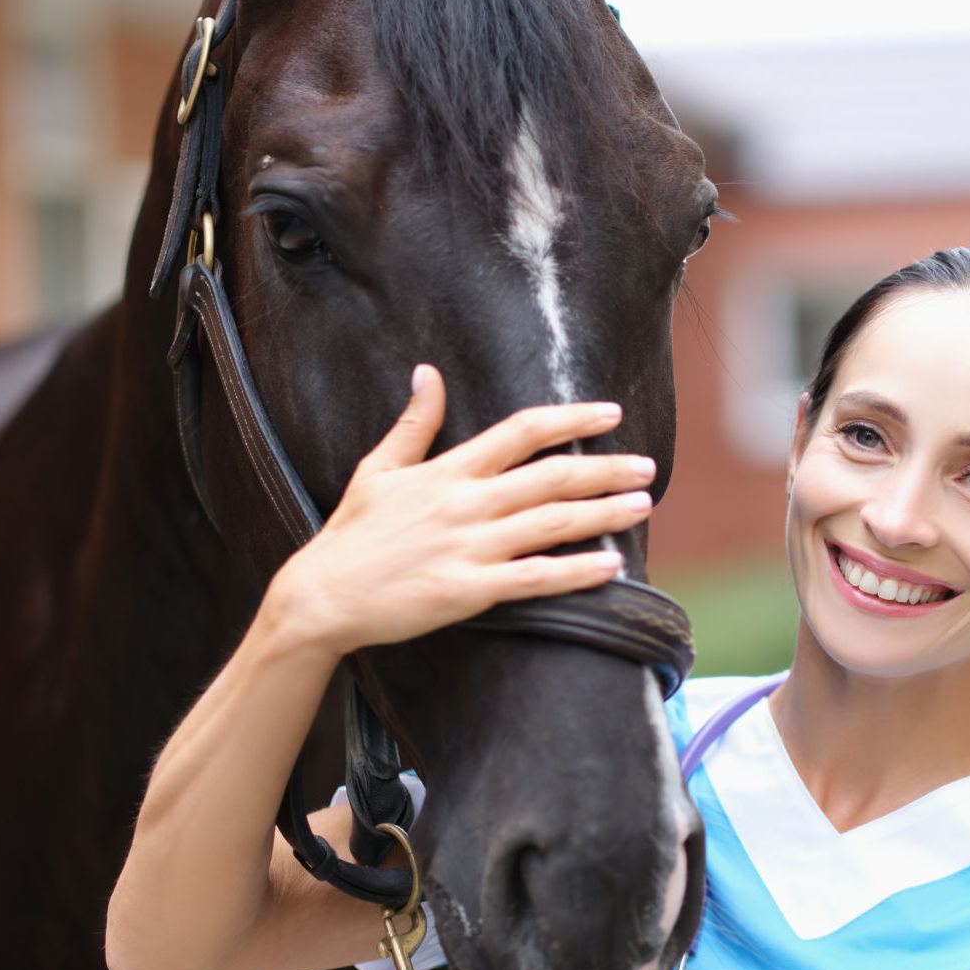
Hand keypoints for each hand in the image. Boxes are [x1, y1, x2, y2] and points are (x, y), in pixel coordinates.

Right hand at [266, 365, 655, 658]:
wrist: (321, 596)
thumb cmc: (351, 534)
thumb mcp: (378, 468)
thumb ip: (414, 423)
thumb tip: (427, 373)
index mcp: (449, 470)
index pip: (522, 431)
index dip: (572, 418)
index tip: (610, 413)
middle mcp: (466, 503)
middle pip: (552, 475)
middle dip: (606, 468)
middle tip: (647, 466)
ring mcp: (469, 547)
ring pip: (552, 523)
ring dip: (604, 513)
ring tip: (643, 505)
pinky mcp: (468, 590)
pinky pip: (535, 578)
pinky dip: (577, 572)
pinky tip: (611, 566)